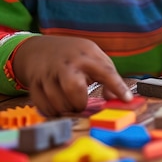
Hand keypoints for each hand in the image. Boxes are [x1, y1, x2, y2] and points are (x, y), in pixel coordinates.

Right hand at [13, 35, 132, 115]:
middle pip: (74, 88)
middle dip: (79, 102)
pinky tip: (57, 106)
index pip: (106, 71)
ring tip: (69, 104)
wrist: (40, 48)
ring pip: (57, 101)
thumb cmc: (74, 55)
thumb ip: (107, 75)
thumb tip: (115, 98)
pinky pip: (44, 106)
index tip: (127, 100)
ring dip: (66, 109)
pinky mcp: (35, 83)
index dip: (117, 86)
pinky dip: (52, 112)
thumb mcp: (93, 56)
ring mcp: (49, 73)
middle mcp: (67, 63)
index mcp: (86, 54)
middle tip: (81, 104)